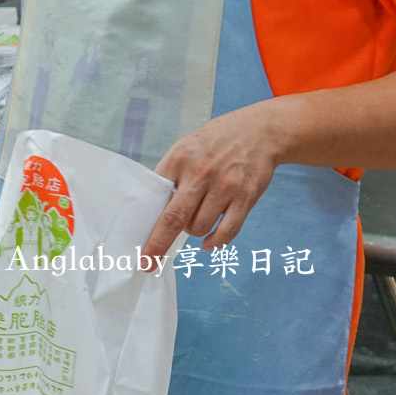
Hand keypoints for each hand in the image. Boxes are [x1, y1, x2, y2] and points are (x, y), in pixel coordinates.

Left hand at [142, 105, 284, 259]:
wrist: (260, 131)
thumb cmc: (216, 142)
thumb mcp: (186, 148)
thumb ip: (171, 175)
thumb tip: (153, 209)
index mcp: (179, 159)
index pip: (155, 197)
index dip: (144, 222)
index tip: (135, 242)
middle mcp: (201, 173)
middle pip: (174, 218)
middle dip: (157, 245)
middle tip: (147, 264)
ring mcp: (225, 186)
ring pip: (199, 227)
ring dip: (193, 231)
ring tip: (197, 219)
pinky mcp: (245, 197)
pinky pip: (227, 231)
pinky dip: (215, 242)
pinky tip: (208, 244)